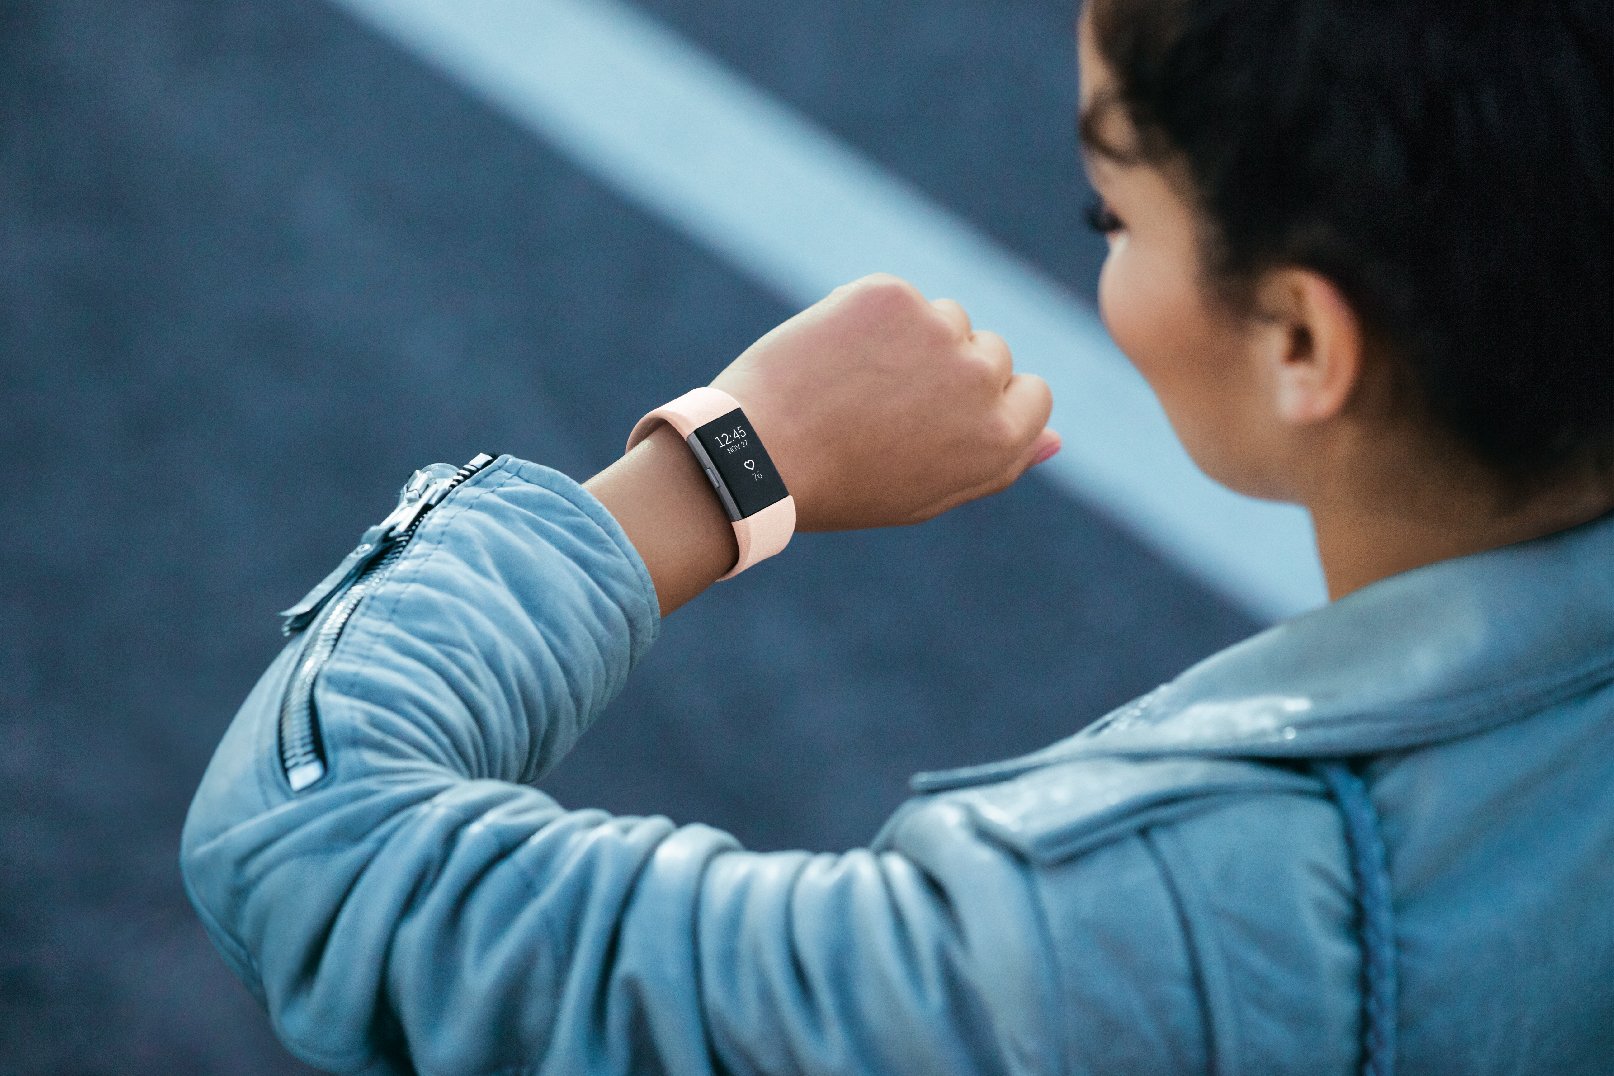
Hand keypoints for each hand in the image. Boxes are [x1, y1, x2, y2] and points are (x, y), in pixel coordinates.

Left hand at [711, 274, 1058, 531]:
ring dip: (912, 341)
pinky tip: (834, 356)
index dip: (986, 404)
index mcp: (1001, 437)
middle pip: (991, 353)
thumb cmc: (843, 486)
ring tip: (855, 385)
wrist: (759, 453)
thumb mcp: (930, 492)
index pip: (1032, 393)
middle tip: (885, 409)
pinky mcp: (891, 295)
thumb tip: (1056, 440)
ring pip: (946, 318)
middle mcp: (982, 378)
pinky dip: (869, 318)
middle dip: (949, 371)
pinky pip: (898, 297)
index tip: (939, 418)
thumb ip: (1000, 463)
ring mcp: (938, 330)